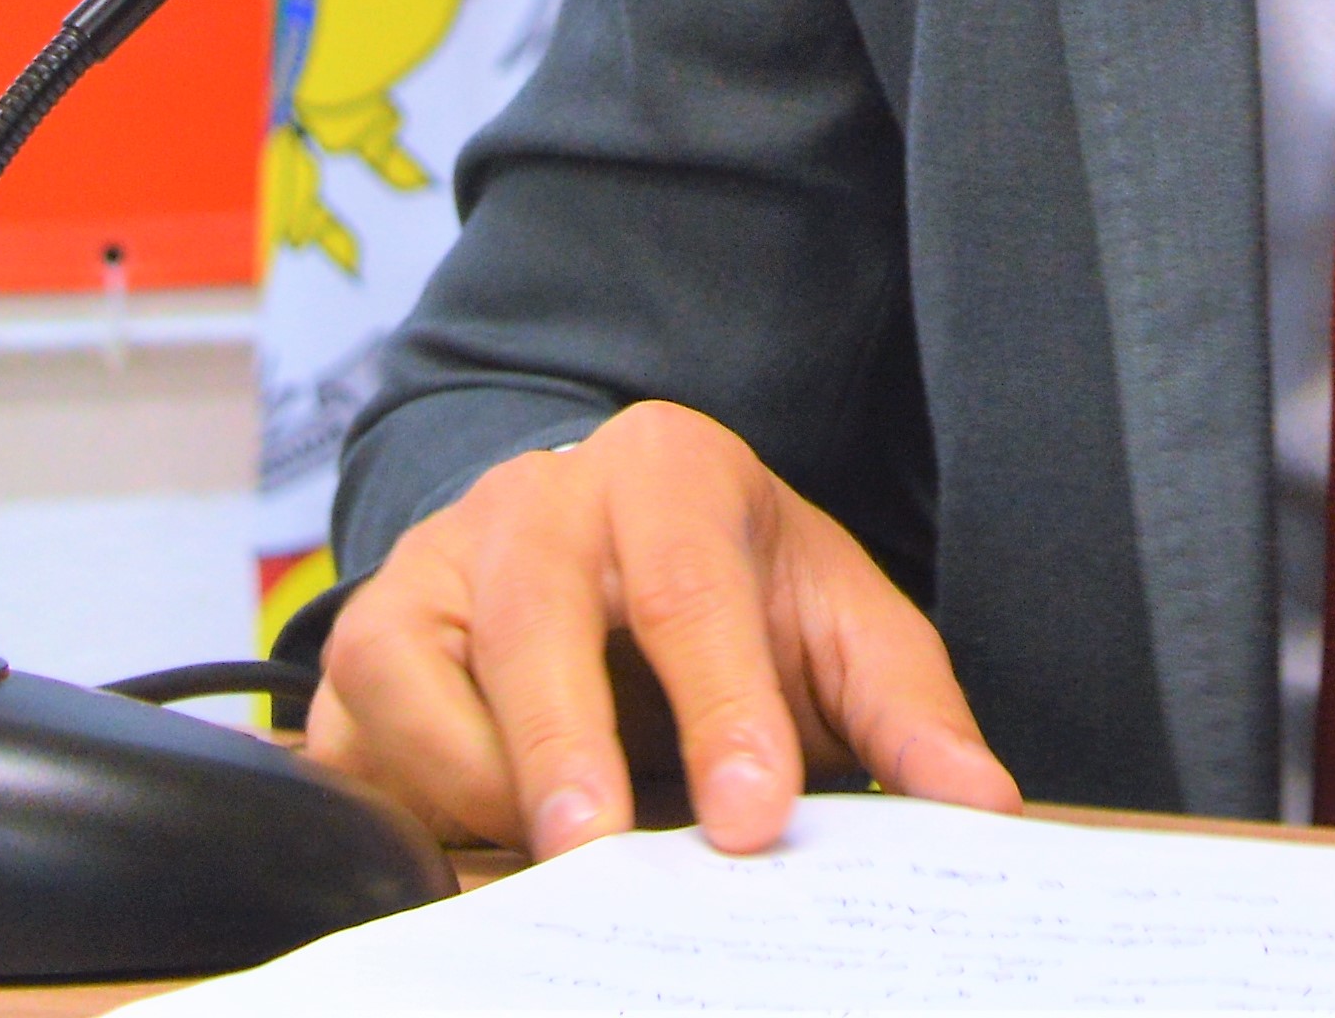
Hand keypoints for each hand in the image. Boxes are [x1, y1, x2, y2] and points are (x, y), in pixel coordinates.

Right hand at [302, 399, 1021, 859]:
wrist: (601, 541)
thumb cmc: (730, 588)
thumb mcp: (833, 623)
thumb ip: (907, 710)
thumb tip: (979, 805)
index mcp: (664, 471)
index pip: (691, 590)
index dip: (724, 708)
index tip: (752, 815)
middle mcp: (531, 502)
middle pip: (534, 626)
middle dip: (568, 748)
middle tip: (601, 852)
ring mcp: (427, 567)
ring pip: (420, 690)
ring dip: (486, 793)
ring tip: (561, 863)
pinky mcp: (356, 651)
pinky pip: (355, 748)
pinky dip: (410, 813)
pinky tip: (479, 849)